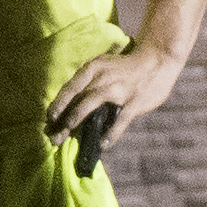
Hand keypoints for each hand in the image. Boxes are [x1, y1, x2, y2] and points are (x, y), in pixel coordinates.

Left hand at [47, 39, 184, 146]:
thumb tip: (71, 105)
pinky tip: (103, 145)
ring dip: (77, 119)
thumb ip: (90, 82)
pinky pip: (120, 120)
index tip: (49, 117)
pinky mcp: (135, 101)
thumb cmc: (125, 68)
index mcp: (94, 67)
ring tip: (68, 134)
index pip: (71, 86)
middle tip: (54, 135)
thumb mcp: (105, 66)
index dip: (58, 103)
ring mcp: (120, 89)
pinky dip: (111, 134)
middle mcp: (103, 76)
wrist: (157, 60)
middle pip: (78, 98)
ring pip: (92, 104)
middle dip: (64, 117)